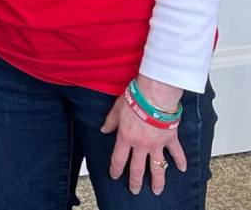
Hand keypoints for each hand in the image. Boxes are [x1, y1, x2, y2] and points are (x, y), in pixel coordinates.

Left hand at [101, 75, 185, 194]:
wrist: (154, 95)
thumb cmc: (135, 99)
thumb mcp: (116, 109)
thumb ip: (110, 122)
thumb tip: (103, 130)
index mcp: (126, 137)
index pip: (118, 159)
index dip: (116, 169)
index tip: (115, 176)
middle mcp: (141, 145)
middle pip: (138, 169)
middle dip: (135, 182)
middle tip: (135, 191)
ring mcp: (157, 144)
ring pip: (157, 168)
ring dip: (157, 181)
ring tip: (157, 191)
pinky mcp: (170, 139)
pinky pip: (177, 153)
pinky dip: (181, 161)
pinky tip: (183, 170)